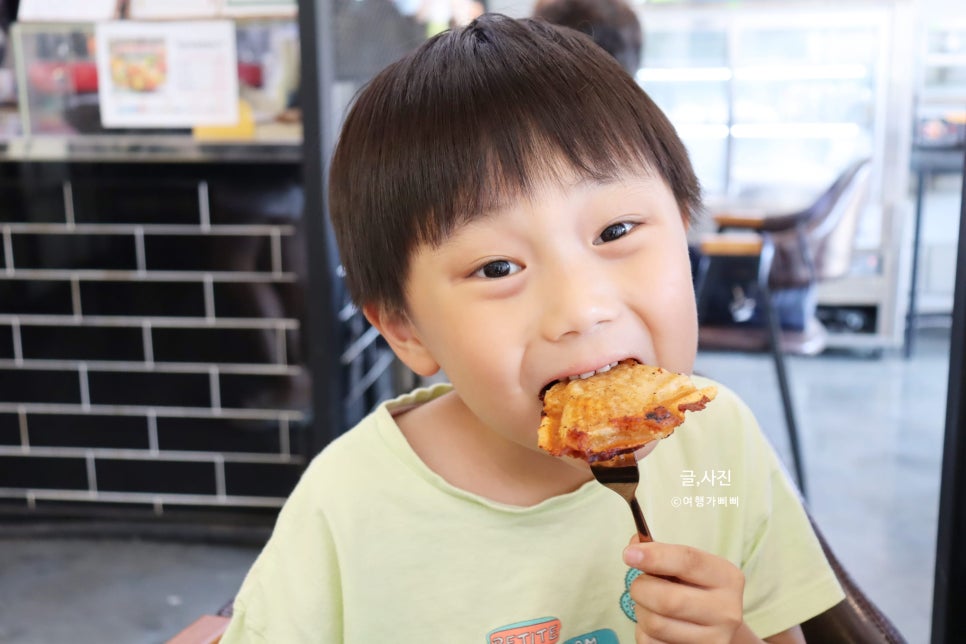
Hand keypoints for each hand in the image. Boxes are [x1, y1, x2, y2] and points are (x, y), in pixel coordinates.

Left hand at [622, 539, 745, 643]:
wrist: (714, 625)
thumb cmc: (694, 588)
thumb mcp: (687, 566)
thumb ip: (661, 552)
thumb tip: (634, 550)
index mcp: (726, 577)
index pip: (688, 562)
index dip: (655, 557)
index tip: (629, 555)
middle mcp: (726, 611)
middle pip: (668, 600)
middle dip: (641, 588)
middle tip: (639, 585)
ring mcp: (713, 640)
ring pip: (656, 624)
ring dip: (640, 611)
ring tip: (649, 605)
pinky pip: (651, 643)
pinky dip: (644, 631)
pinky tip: (657, 624)